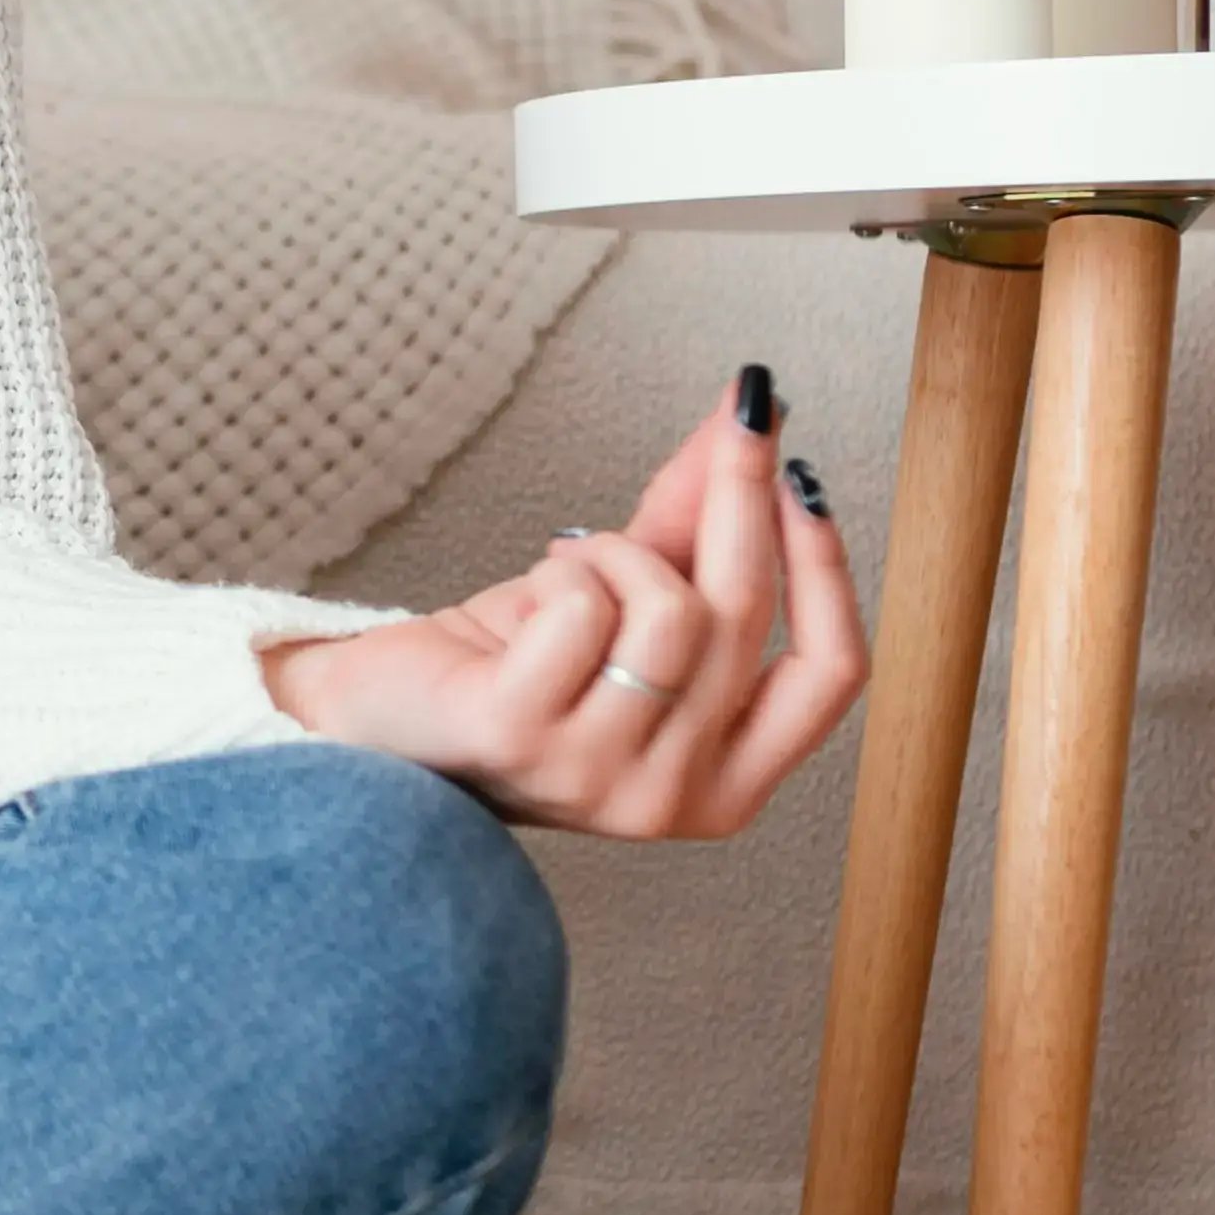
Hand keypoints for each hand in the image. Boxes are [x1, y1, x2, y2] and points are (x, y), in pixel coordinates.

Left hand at [257, 362, 861, 838]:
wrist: (383, 718)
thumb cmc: (517, 667)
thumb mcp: (632, 595)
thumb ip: (699, 517)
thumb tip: (755, 413)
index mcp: (728, 786)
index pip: (831, 676)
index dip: (825, 567)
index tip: (801, 474)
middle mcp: (674, 801)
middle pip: (745, 616)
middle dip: (742, 494)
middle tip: (741, 417)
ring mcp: (598, 779)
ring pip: (669, 609)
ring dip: (617, 552)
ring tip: (573, 566)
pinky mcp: (521, 737)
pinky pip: (583, 607)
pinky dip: (561, 572)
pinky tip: (530, 596)